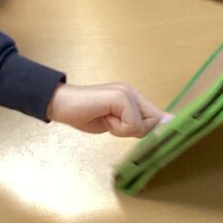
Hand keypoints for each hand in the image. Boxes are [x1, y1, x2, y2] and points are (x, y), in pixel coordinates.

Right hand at [46, 82, 163, 136]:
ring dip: (123, 129)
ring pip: (143, 124)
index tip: (129, 131)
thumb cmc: (83, 114)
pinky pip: (132, 124)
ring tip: (106, 119)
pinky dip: (117, 128)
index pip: (157, 115)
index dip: (148, 129)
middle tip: (113, 123)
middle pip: (154, 121)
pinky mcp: (120, 97)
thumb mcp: (113, 123)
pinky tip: (103, 118)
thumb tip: (162, 124)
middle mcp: (131, 91)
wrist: (61, 105)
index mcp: (131, 96)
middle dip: (134, 130)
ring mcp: (126, 92)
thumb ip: (133, 124)